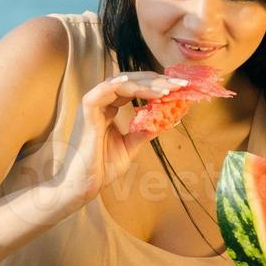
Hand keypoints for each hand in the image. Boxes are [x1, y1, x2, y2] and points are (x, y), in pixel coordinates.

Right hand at [52, 71, 184, 207]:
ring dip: (144, 84)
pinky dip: (119, 86)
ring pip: (120, 83)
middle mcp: (102, 103)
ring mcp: (94, 106)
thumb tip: (168, 120)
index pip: (135, 88)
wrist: (85, 184)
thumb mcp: (131, 146)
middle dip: (156, 80)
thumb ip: (145, 131)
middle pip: (130, 81)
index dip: (157, 86)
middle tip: (179, 84)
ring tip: (166, 90)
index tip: (179, 89)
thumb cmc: (103, 166)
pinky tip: (137, 86)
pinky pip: (102, 92)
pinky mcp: (87, 113)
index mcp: (110, 109)